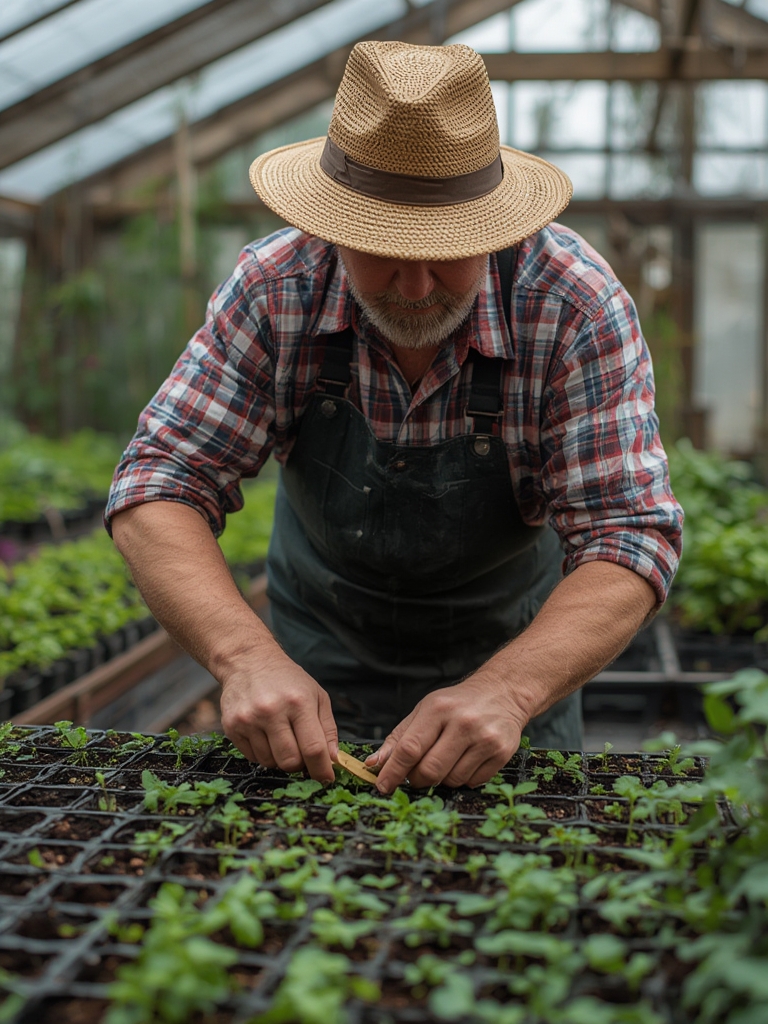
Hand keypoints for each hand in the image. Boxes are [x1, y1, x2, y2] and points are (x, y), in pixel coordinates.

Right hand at [219, 650, 337, 782]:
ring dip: (280, 758)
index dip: (322, 770)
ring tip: (282, 737)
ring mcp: (249, 720)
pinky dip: (263, 753)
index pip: (313, 749)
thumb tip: (333, 760)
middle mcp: (271, 711)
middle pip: (290, 762)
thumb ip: (328, 729)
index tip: (326, 778)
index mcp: (298, 702)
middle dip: (300, 764)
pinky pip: (252, 758)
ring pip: (270, 763)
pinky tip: (265, 735)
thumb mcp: (317, 695)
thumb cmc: (288, 680)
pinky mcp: (232, 726)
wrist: (249, 661)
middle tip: (301, 753)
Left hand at [366, 676, 527, 792]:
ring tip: (447, 759)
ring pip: (451, 780)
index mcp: (438, 709)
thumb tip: (373, 764)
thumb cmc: (457, 703)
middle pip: (430, 770)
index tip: (382, 786)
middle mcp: (463, 723)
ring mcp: (485, 739)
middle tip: (417, 775)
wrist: (502, 692)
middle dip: (417, 779)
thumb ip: (398, 738)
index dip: (393, 772)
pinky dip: (464, 778)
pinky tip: (466, 759)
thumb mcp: (425, 710)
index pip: (410, 748)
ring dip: (442, 779)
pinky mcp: (502, 752)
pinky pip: (473, 782)